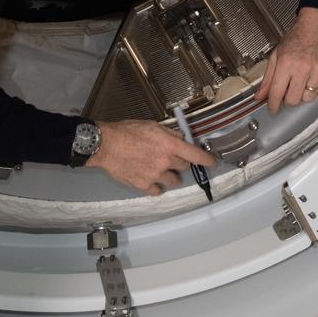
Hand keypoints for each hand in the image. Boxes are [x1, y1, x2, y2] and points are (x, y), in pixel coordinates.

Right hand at [90, 120, 215, 195]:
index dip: (207, 160)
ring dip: (171, 176)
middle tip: (171, 158)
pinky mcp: (143, 185)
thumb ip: (169, 134)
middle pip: (184, 167)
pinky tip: (152, 179)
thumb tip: (181, 139)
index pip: (196, 155)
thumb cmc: (127, 131)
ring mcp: (155, 175)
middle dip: (181, 163)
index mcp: (169, 145)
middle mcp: (165, 161)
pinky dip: (157, 186)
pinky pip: (158, 190)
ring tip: (161, 170)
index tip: (212, 162)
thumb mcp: (152, 126)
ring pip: (174, 181)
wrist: (106, 145)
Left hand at [254, 6, 317, 114]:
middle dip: (287, 100)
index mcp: (286, 62)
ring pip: (308, 99)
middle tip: (288, 91)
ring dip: (303, 94)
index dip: (273, 105)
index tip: (273, 109)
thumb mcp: (276, 55)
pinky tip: (313, 80)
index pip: (276, 93)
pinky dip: (317, 91)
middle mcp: (303, 67)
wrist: (317, 24)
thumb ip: (268, 78)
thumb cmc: (297, 37)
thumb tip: (260, 96)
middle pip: (293, 100)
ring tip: (302, 82)